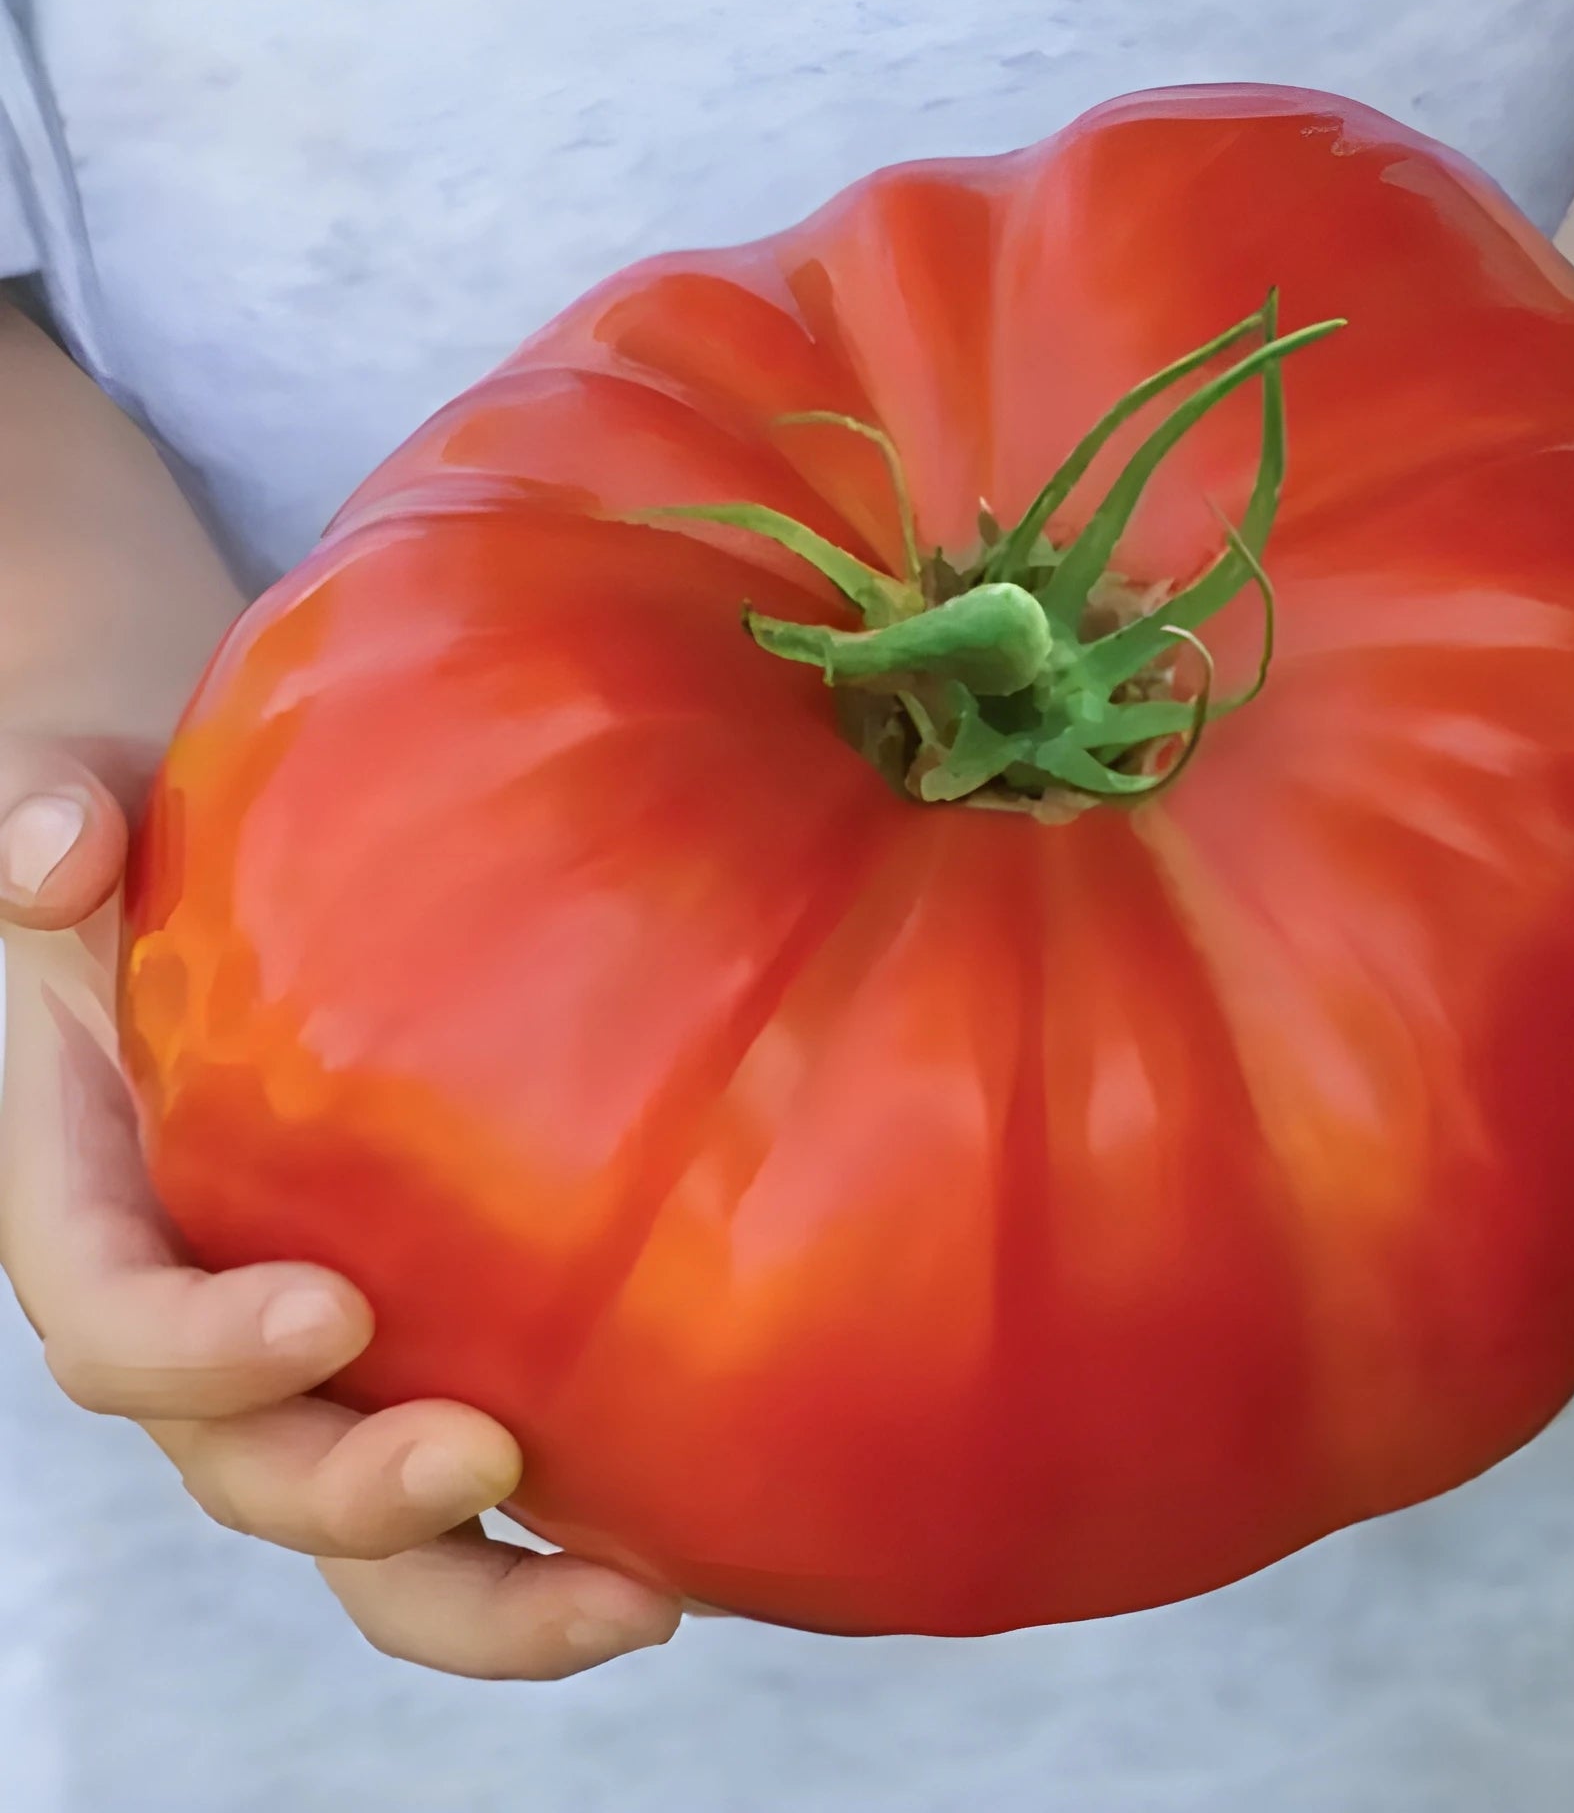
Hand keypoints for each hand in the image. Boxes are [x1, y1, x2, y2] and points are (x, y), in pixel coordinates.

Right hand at [0, 733, 688, 1675]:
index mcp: (99, 1204)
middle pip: (244, 1467)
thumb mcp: (90, 800)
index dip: (195, 1344)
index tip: (326, 1311)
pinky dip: (564, 1534)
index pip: (110, 1319)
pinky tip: (688, 1541)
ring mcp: (318, 1354)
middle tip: (484, 1461)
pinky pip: (478, 1482)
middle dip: (351, 1494)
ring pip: (367, 1534)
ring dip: (489, 1589)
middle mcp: (202, 1313)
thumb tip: (56, 842)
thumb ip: (54, 814)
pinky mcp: (428, 1348)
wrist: (245, 876)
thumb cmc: (169, 845)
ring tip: (638, 1596)